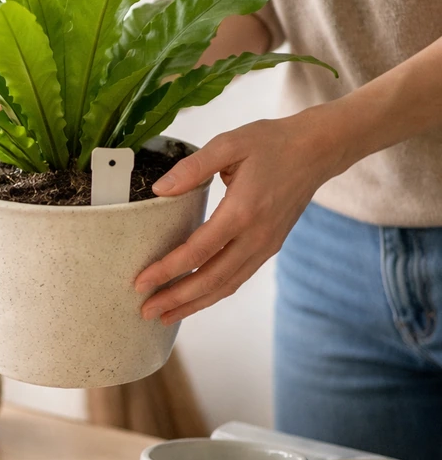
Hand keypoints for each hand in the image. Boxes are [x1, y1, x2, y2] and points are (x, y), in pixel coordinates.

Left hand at [134, 108, 344, 323]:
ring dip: (194, 303)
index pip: (198, 251)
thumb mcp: (229, 143)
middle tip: (145, 311)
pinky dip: (213, 294)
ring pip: (226, 285)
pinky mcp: (269, 247)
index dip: (168, 270)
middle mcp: (256, 236)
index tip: (141, 282)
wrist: (318, 150)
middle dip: (176, 298)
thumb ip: (192, 167)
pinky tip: (194, 300)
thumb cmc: (271, 143)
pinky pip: (238, 278)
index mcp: (243, 211)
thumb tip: (159, 190)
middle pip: (211, 279)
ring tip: (164, 316)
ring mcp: (266, 245)